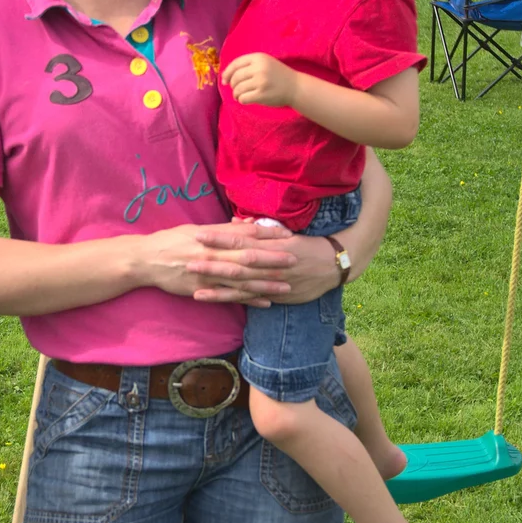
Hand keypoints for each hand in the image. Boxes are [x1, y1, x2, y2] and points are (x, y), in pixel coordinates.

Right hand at [139, 221, 299, 305]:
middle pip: (248, 257)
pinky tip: (265, 302)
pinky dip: (248, 299)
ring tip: (286, 286)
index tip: (288, 235)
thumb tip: (246, 225)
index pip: (246, 234)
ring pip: (242, 279)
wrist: (146, 259)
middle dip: (273, 259)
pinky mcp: (202, 289)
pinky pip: (229, 296)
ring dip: (265, 283)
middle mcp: (213, 254)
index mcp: (212, 237)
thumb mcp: (196, 229)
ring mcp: (208, 273)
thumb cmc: (171, 240)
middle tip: (295, 259)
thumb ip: (222, 229)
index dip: (268, 235)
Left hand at [187, 227, 342, 304]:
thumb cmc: (306, 245)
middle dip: (213, 263)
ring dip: (217, 287)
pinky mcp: (274, 295)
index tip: (199, 234)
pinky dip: (233, 299)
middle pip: (236, 263)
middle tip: (188, 261)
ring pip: (240, 285)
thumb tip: (238, 222)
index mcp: (270, 244)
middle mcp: (269, 263)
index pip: (240, 239)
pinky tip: (215, 300)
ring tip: (195, 288)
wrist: (333, 264)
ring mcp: (271, 281)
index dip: (220, 237)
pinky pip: (250, 298)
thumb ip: (260, 230)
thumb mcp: (285, 233)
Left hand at [223, 53, 298, 105]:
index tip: (224, 80)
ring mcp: (261, 82)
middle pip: (235, 77)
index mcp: (259, 58)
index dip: (227, 73)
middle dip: (232, 85)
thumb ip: (248, 66)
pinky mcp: (262, 94)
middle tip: (235, 90)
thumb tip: (225, 77)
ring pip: (238, 89)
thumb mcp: (265, 63)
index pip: (235, 64)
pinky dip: (241, 100)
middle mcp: (259, 68)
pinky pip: (243, 98)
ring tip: (240, 96)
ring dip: (236, 94)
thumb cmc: (277, 75)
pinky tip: (246, 99)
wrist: (296, 87)